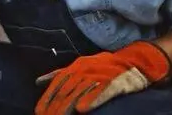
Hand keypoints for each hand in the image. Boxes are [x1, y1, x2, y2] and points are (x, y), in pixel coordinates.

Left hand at [35, 41, 170, 113]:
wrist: (133, 62)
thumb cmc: (102, 67)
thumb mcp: (79, 67)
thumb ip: (59, 74)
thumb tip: (38, 81)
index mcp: (75, 67)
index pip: (58, 83)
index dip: (48, 97)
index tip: (39, 111)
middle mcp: (85, 70)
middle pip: (67, 90)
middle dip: (56, 105)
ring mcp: (100, 75)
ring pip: (81, 92)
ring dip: (68, 106)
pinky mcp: (116, 83)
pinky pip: (102, 92)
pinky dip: (91, 100)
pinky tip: (82, 109)